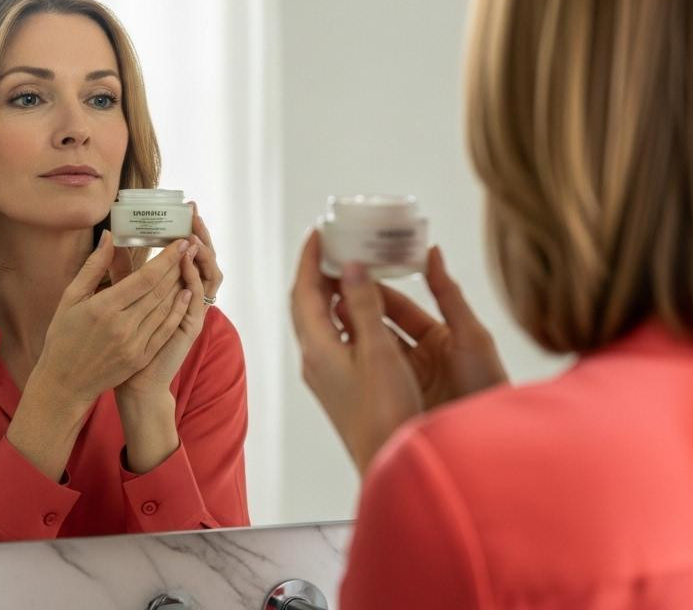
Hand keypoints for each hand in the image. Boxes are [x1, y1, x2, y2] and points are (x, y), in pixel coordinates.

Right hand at [32, 231, 191, 405]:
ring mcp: (134, 344)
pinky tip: (185, 295)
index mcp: (104, 308)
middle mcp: (122, 326)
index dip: (167, 258)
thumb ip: (93, 267)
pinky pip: (165, 329)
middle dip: (178, 266)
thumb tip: (108, 237)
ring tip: (191, 265)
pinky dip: (177, 310)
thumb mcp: (70, 298)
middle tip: (191, 246)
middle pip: (159, 290)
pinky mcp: (141, 357)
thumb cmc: (62, 337)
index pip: (145, 277)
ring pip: (166, 308)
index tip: (180, 242)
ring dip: (180, 284)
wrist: (65, 383)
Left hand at [115, 201, 224, 399]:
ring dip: (201, 254)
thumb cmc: (122, 342)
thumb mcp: (116, 297)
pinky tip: (185, 263)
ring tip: (191, 234)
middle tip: (194, 213)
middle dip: (199, 235)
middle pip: (201, 259)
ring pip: (206, 275)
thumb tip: (109, 237)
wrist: (133, 382)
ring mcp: (192, 312)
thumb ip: (118, 269)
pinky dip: (193, 278)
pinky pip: (197, 298)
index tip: (185, 209)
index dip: (187, 230)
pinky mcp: (191, 326)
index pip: (186, 253)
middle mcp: (187, 298)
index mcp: (173, 289)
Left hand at [290, 230, 422, 474]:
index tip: (318, 232)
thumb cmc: (386, 412)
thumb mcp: (379, 352)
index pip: (304, 292)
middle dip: (315, 272)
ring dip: (329, 293)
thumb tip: (351, 266)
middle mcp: (315, 360)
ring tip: (348, 268)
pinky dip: (343, 314)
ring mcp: (326, 374)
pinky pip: (333, 337)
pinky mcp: (340, 385)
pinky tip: (362, 312)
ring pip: (319, 322)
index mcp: (318, 349)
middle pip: (305, 305)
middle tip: (331, 244)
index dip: (310, 259)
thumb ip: (364, 307)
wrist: (387, 461)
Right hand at [335, 245, 506, 410]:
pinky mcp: (396, 401)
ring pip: (371, 351)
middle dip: (355, 308)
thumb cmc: (487, 385)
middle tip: (330, 287)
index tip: (354, 270)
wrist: (488, 439)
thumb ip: (448, 293)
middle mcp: (418, 358)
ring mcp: (405, 381)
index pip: (399, 306)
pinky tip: (335, 350)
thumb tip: (432, 251)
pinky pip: (372, 376)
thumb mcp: (470, 336)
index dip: (375, 289)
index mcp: (437, 338)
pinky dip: (354, 362)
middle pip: (379, 326)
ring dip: (350, 333)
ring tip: (326, 314)